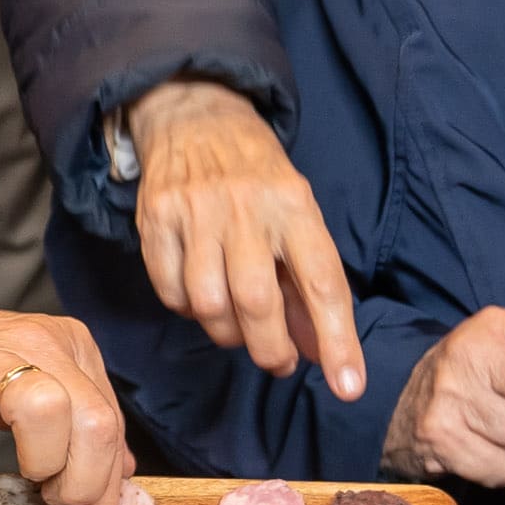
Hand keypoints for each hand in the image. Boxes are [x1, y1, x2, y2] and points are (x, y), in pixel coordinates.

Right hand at [0, 299, 132, 504]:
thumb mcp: (41, 391)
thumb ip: (82, 430)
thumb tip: (121, 479)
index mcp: (70, 346)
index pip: (111, 423)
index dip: (106, 489)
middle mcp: (36, 342)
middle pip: (95, 422)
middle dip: (83, 483)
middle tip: (53, 498)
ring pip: (48, 410)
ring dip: (41, 462)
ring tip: (22, 473)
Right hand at [127, 78, 364, 398]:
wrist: (194, 117)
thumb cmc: (258, 179)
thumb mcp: (297, 214)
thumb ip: (308, 282)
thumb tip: (323, 353)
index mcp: (294, 205)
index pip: (322, 281)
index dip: (338, 340)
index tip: (348, 387)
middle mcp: (245, 207)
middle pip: (256, 300)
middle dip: (270, 349)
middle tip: (279, 361)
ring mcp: (195, 211)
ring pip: (208, 303)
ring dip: (227, 334)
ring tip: (238, 328)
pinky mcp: (155, 219)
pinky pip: (170, 292)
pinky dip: (188, 310)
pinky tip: (202, 297)